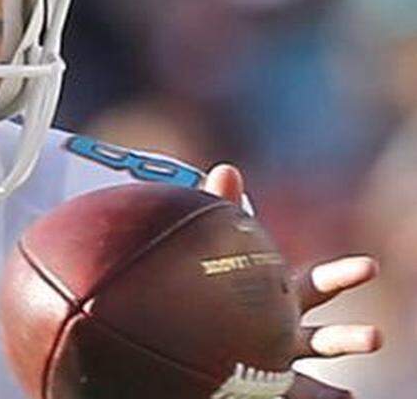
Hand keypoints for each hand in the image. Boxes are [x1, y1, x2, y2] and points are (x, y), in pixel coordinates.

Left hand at [201, 165, 382, 398]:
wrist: (168, 336)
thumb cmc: (197, 291)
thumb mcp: (210, 251)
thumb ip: (219, 213)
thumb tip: (227, 169)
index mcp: (274, 302)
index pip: (314, 287)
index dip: (343, 278)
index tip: (372, 269)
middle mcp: (280, 336)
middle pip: (324, 337)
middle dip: (352, 336)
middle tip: (376, 340)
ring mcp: (271, 367)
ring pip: (309, 377)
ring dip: (327, 373)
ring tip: (358, 360)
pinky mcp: (257, 388)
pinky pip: (288, 397)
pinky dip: (315, 397)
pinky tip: (339, 397)